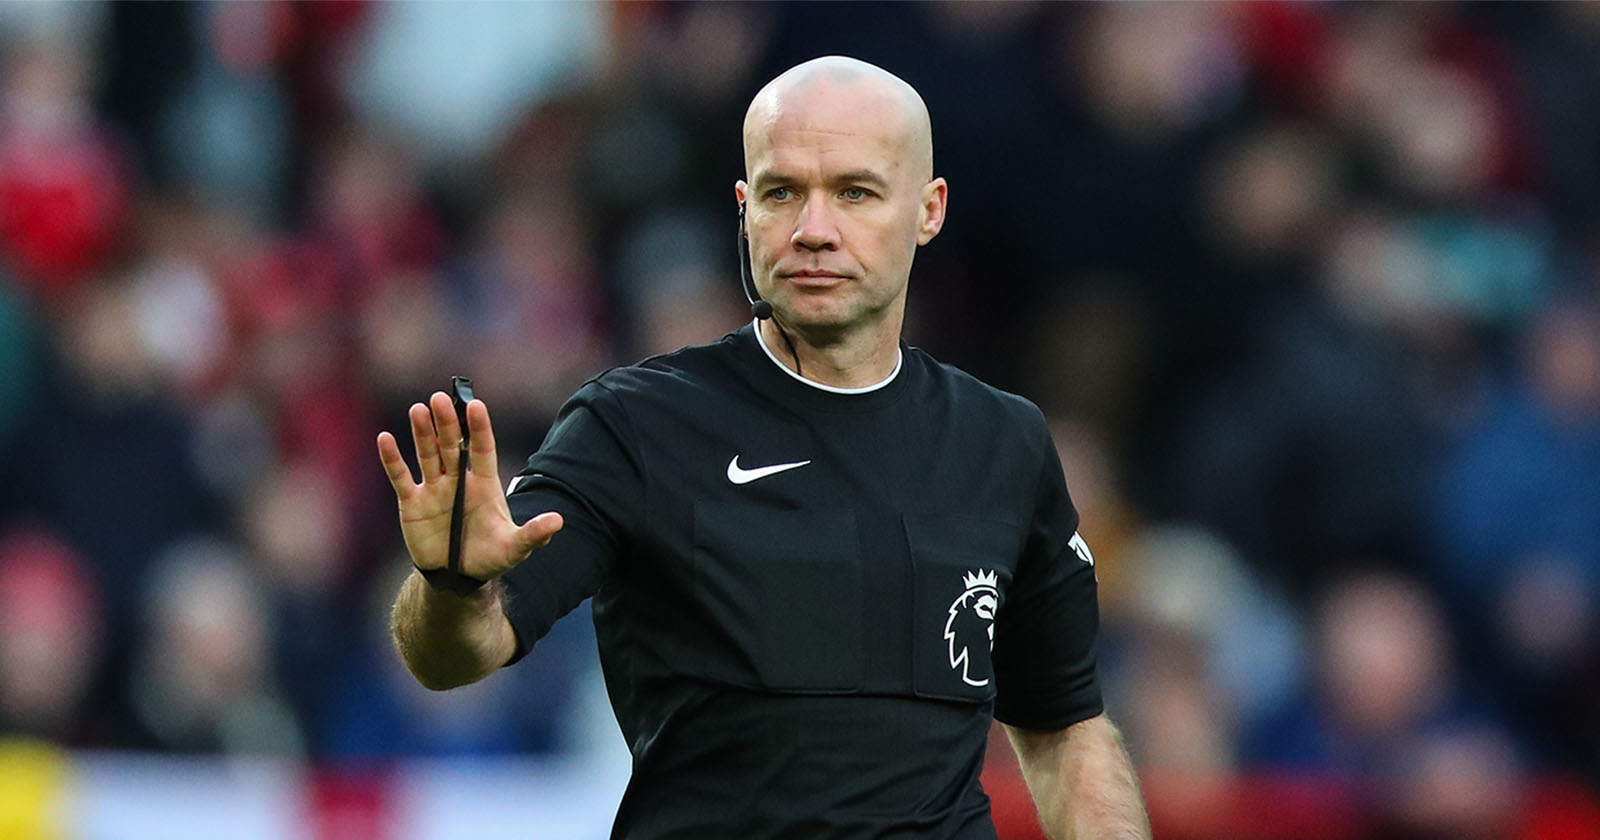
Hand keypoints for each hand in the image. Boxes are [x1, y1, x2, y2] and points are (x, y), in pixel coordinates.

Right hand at [377, 392, 562, 582]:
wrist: (458, 576)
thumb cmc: (490, 556)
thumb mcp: (514, 547)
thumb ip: (533, 534)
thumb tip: (559, 521)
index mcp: (484, 484)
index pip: (482, 449)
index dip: (479, 428)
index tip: (475, 405)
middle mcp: (458, 480)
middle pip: (452, 446)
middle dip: (447, 423)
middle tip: (440, 398)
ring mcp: (434, 488)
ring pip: (427, 454)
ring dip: (422, 433)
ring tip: (418, 409)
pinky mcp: (412, 502)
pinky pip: (400, 476)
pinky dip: (392, 458)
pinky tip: (385, 438)